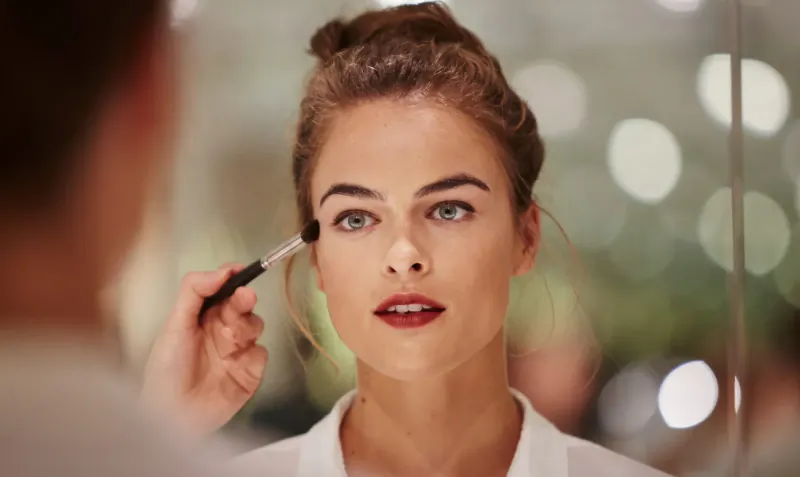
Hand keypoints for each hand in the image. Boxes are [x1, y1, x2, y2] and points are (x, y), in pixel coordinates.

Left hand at [141, 264, 267, 434]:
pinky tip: (236, 363)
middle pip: (243, 303)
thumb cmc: (166, 371)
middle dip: (244, 299)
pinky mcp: (250, 371)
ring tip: (229, 341)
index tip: (238, 271)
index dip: (232, 277)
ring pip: (256, 324)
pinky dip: (252, 354)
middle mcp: (221, 329)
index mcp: (202, 316)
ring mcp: (238, 350)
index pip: (223, 288)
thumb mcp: (174, 324)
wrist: (174, 415)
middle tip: (243, 299)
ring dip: (245, 327)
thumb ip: (194, 291)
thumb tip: (220, 271)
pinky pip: (262, 353)